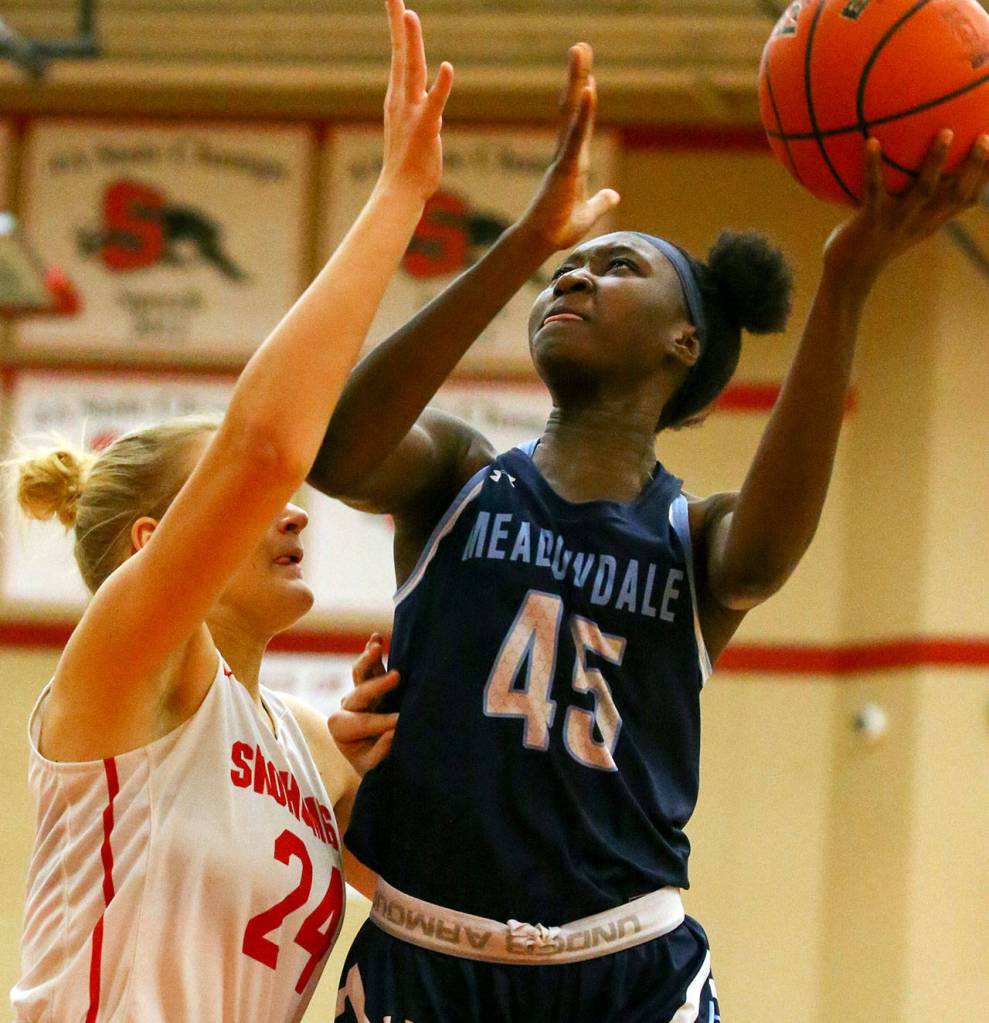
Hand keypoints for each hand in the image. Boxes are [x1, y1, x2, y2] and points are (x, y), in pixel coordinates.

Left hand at [327, 633, 399, 776]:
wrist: (380, 762)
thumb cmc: (377, 767)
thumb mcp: (376, 768)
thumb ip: (380, 753)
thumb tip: (394, 731)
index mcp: (341, 730)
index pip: (357, 723)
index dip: (378, 723)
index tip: (399, 723)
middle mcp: (347, 708)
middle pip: (357, 694)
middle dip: (376, 686)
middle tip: (397, 678)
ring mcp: (360, 693)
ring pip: (360, 674)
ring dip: (368, 660)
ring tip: (376, 647)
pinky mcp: (374, 684)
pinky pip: (372, 666)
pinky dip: (373, 651)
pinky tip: (376, 637)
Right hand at [378, 0, 453, 202]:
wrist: (401, 191)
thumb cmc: (409, 163)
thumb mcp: (416, 128)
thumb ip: (425, 110)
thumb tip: (433, 104)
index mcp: (398, 96)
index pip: (399, 53)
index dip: (399, 26)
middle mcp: (401, 99)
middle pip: (400, 53)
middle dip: (398, 23)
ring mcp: (411, 113)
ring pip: (411, 71)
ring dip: (411, 44)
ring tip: (410, 15)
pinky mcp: (424, 129)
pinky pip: (434, 104)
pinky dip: (441, 86)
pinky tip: (447, 67)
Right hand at [517, 43, 620, 255]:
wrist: (540, 243)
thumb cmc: (557, 230)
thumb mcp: (587, 214)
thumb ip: (600, 202)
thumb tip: (613, 195)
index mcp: (573, 164)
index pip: (581, 125)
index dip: (585, 101)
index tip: (587, 77)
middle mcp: (567, 155)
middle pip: (574, 108)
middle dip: (577, 77)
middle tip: (580, 47)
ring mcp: (564, 158)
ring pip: (573, 113)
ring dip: (577, 81)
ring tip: (580, 51)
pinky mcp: (564, 167)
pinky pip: (576, 135)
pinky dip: (583, 113)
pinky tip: (588, 90)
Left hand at [824, 131, 988, 281]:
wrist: (848, 272)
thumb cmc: (873, 242)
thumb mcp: (902, 225)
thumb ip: (915, 202)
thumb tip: (920, 168)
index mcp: (930, 221)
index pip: (966, 199)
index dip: (984, 177)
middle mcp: (919, 221)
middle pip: (955, 194)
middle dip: (973, 167)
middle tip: (984, 138)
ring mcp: (897, 220)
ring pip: (924, 190)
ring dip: (936, 161)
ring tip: (946, 133)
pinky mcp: (871, 219)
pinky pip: (874, 187)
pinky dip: (872, 164)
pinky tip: (871, 141)